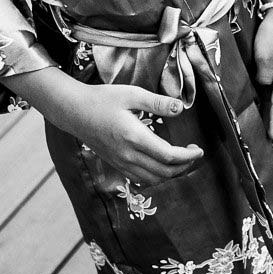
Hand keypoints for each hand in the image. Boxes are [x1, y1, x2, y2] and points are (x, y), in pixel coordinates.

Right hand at [48, 80, 203, 185]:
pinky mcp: (115, 163)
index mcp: (134, 137)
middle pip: (164, 172)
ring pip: (153, 179)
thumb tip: (180, 108)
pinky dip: (156, 176)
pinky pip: (140, 178)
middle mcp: (127, 154)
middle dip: (184, 166)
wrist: (73, 111)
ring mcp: (120, 162)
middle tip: (193, 154)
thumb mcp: (131, 94)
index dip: (187, 156)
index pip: (168, 155)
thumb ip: (157, 102)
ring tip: (181, 161)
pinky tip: (161, 165)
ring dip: (171, 173)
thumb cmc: (102, 99)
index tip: (199, 150)